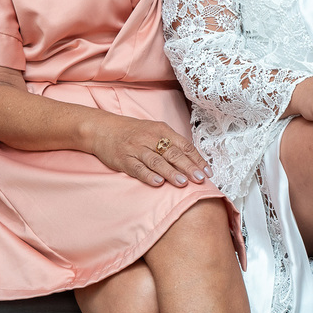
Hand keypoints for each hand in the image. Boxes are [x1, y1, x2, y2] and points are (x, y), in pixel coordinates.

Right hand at [90, 116, 210, 188]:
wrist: (104, 129)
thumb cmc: (135, 132)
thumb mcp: (155, 132)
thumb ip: (172, 144)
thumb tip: (194, 162)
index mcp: (162, 130)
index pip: (184, 145)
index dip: (197, 159)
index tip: (208, 172)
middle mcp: (151, 138)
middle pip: (173, 153)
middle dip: (188, 167)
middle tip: (199, 179)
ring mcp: (137, 148)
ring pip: (156, 161)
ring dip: (171, 172)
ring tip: (182, 183)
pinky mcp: (124, 159)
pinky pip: (138, 168)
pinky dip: (148, 176)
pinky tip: (158, 183)